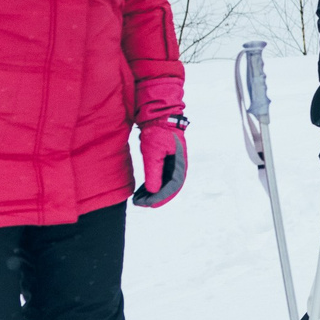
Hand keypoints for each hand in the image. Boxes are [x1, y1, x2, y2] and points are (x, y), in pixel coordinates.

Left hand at [132, 75, 186, 207]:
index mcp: (179, 165)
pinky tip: (143, 189)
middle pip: (169, 188)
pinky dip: (153, 184)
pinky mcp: (166, 160)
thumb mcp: (153, 152)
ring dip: (153, 192)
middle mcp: (178, 166)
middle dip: (155, 198)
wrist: (159, 115)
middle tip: (140, 203)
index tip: (147, 205)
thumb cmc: (158, 132)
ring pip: (165, 183)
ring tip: (139, 198)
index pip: (172, 188)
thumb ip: (154, 172)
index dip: (160, 198)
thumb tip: (154, 191)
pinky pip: (161, 176)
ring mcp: (173, 163)